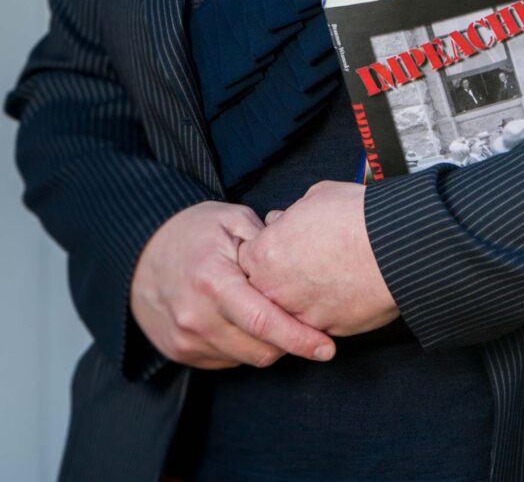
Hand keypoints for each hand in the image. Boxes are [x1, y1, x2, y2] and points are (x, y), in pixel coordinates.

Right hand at [129, 201, 336, 368]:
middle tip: (308, 325)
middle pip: (260, 348)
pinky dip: (243, 346)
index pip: (263, 321)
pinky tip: (245, 321)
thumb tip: (301, 264)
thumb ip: (267, 243)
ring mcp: (185, 339)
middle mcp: (197, 316)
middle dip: (290, 342)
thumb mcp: (231, 219)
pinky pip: (226, 360)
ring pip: (246, 358)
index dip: (300, 338)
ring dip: (267, 345)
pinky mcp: (180, 352)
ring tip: (273, 315)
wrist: (139, 253)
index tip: (327, 346)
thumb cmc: (192, 231)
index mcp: (213, 280)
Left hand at [237, 181, 399, 336]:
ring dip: (302, 299)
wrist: (390, 246)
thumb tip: (284, 221)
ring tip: (326, 280)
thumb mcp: (314, 197)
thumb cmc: (354, 217)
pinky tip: (342, 293)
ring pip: (289, 312)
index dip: (266, 252)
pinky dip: (326, 312)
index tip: (280, 249)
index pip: (247, 260)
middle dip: (279, 280)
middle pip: (264, 290)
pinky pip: (317, 324)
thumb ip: (289, 216)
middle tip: (303, 266)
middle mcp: (275, 290)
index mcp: (265, 254)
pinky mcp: (326, 331)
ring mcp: (300, 314)